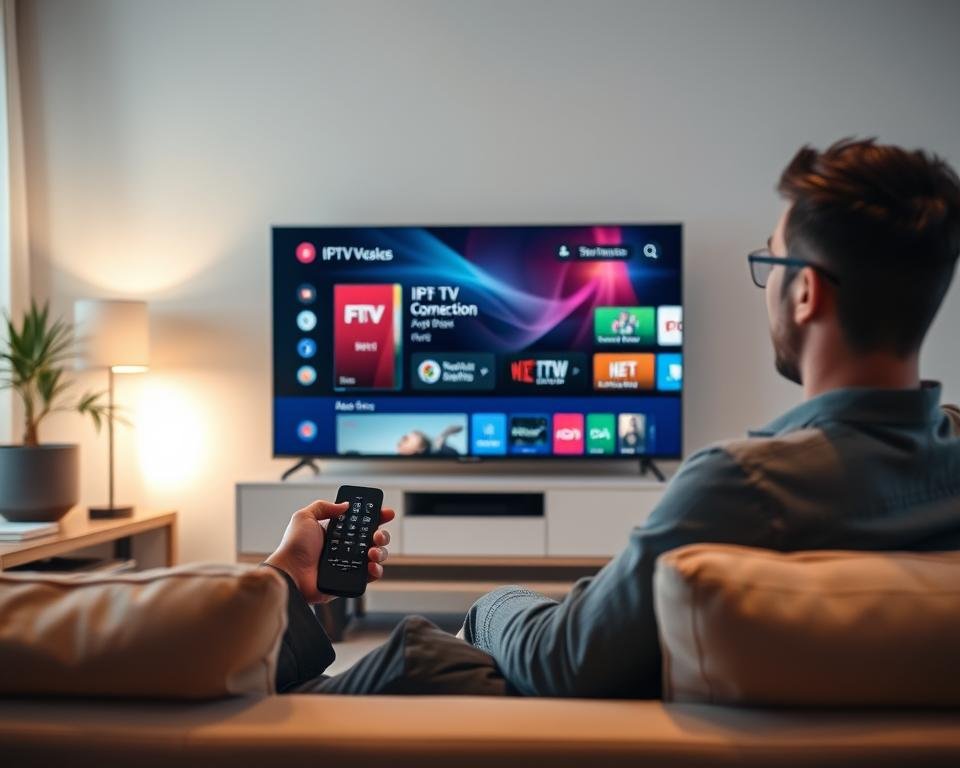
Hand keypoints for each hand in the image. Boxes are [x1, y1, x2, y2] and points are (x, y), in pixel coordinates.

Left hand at [264, 499, 394, 603]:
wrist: (290, 573)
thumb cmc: (293, 547)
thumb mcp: (304, 517)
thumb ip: (323, 507)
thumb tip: (344, 505)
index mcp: (336, 533)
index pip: (361, 523)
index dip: (375, 517)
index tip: (385, 513)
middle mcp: (344, 548)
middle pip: (373, 539)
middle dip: (382, 535)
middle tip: (377, 535)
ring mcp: (348, 564)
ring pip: (375, 556)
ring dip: (380, 552)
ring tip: (372, 552)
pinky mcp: (349, 580)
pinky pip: (369, 576)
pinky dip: (376, 570)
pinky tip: (372, 565)